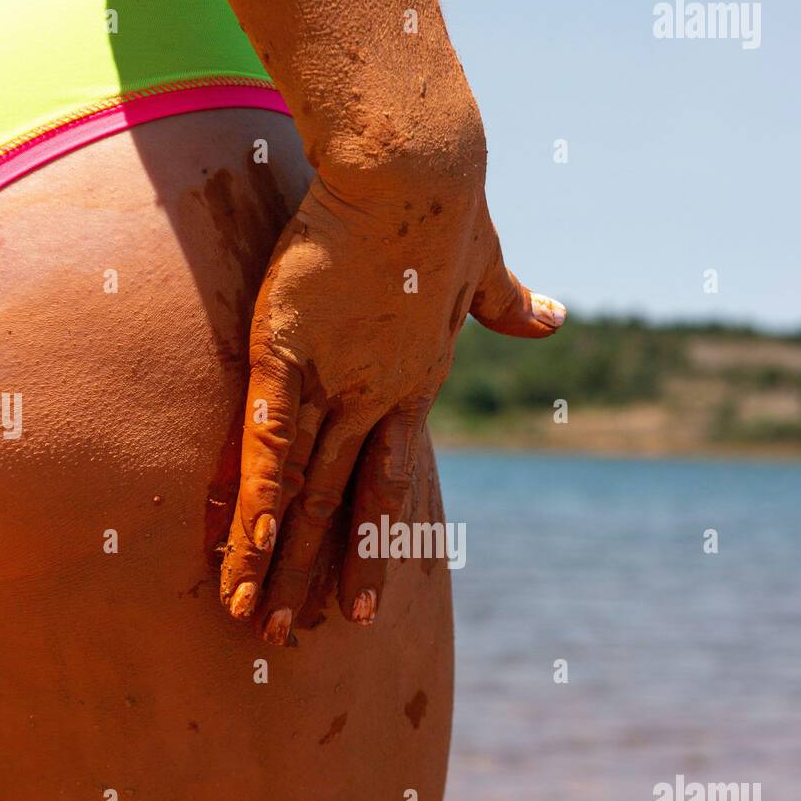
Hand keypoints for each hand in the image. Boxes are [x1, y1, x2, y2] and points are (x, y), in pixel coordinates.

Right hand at [219, 165, 565, 641]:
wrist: (420, 164)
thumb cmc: (449, 203)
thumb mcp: (485, 265)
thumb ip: (511, 304)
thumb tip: (555, 317)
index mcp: (416, 385)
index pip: (386, 480)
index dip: (371, 542)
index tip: (361, 598)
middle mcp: (380, 401)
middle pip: (345, 505)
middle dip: (322, 575)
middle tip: (304, 636)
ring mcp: (337, 385)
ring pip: (305, 494)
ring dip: (279, 563)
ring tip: (261, 623)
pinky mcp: (289, 357)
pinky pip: (271, 446)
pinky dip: (258, 502)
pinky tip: (245, 554)